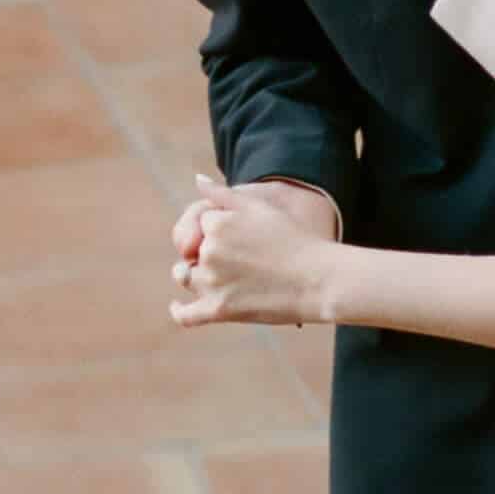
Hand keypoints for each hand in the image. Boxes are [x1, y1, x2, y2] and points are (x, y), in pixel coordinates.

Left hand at [171, 177, 338, 327]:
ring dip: (190, 274)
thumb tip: (197, 179)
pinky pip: (186, 314)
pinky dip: (177, 310)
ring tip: (210, 275)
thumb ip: (223, 193)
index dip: (217, 230)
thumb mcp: (259, 207)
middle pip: (192, 250)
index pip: (201, 224)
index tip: (237, 237)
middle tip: (236, 258)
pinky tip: (177, 306)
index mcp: (217, 224)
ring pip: (185, 276)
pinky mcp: (219, 310)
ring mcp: (212, 282)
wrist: (317, 280)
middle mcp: (209, 252)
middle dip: (206, 251)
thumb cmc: (294, 240)